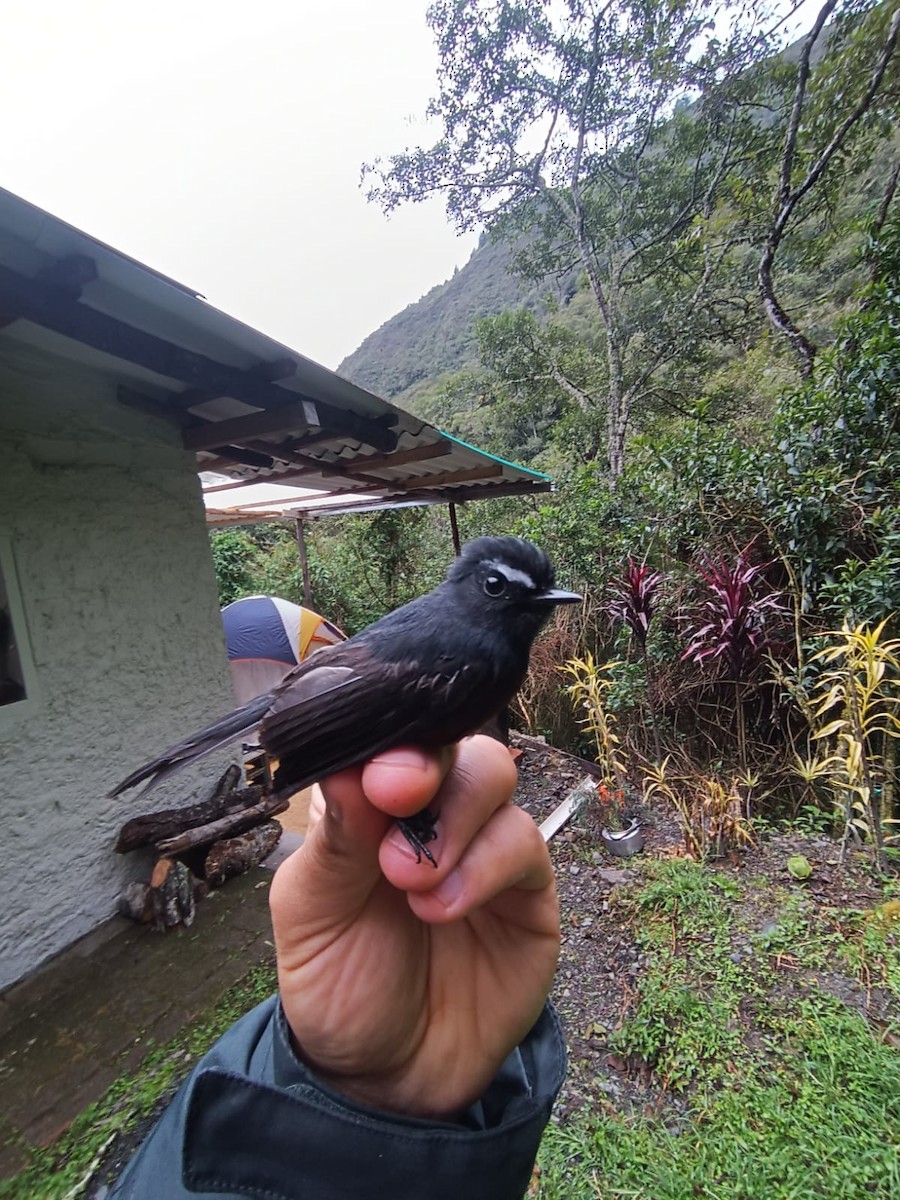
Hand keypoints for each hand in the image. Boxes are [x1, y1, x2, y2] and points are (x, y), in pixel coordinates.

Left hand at [268, 735, 559, 1118]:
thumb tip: (350, 766)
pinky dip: (486, 866)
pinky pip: (525, 843)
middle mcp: (429, 810)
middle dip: (429, 767)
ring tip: (413, 884)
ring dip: (455, 820)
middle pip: (452, 740)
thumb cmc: (340, 985)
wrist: (390, 1077)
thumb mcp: (311, 916)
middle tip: (396, 802)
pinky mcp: (527, 888)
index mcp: (368, 803)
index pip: (388, 738)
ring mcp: (483, 844)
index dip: (389, 739)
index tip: (378, 771)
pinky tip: (443, 908)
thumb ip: (333, 841)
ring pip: (493, 776)